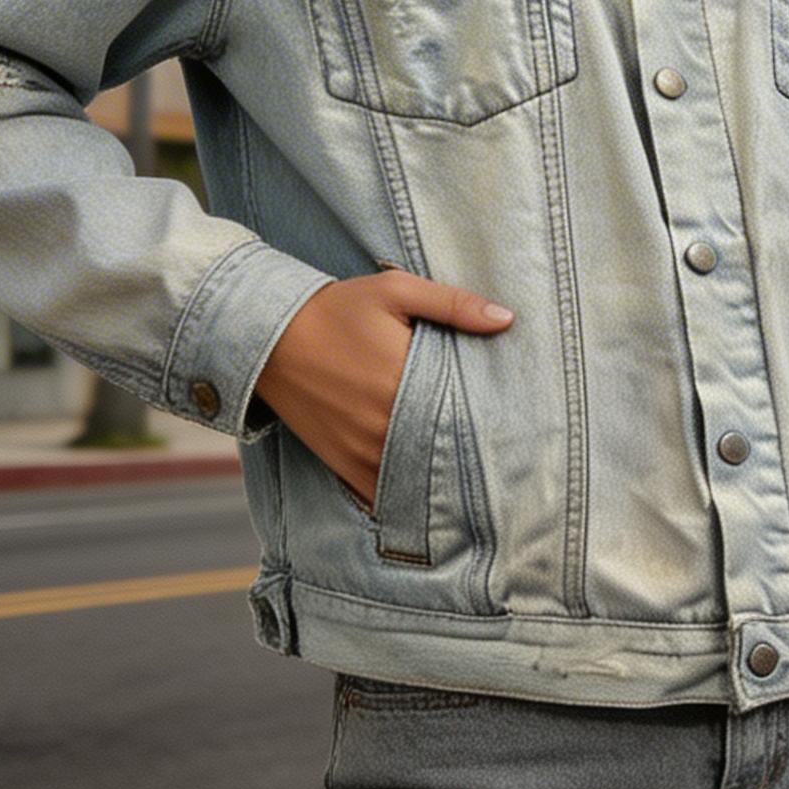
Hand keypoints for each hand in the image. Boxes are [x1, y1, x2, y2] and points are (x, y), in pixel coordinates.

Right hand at [253, 268, 514, 512]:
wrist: (269, 336)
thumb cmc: (337, 308)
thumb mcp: (395, 291)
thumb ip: (453, 304)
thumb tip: (506, 319)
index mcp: (403, 378)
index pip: (465, 413)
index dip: (495, 423)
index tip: (519, 426)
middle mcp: (384, 422)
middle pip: (446, 451)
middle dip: (475, 454)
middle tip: (509, 460)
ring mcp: (362, 449)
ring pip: (419, 479)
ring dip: (444, 479)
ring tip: (478, 482)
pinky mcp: (343, 463)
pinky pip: (383, 494)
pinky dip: (407, 497)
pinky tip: (430, 498)